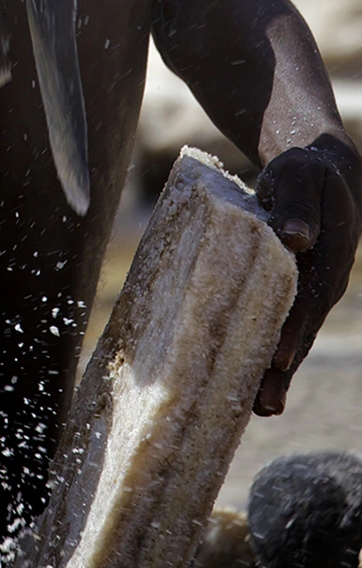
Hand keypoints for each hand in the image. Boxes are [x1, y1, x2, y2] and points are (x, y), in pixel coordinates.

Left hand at [253, 135, 361, 415]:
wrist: (320, 174)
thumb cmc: (304, 172)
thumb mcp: (300, 177)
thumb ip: (297, 205)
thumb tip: (297, 237)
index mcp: (328, 255)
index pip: (310, 297)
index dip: (295, 328)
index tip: (277, 356)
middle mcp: (325, 281)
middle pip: (303, 328)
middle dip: (284, 367)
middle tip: (264, 403)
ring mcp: (314, 291)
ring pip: (296, 335)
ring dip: (279, 372)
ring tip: (261, 409)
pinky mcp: (297, 294)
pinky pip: (285, 326)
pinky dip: (272, 355)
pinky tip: (254, 386)